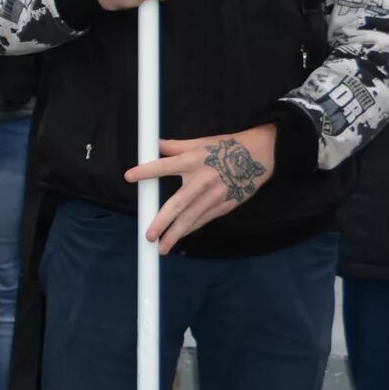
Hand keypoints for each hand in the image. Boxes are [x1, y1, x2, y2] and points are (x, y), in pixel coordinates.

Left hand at [127, 123, 275, 254]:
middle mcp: (202, 180)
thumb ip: (175, 146)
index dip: (146, 171)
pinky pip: (204, 220)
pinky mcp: (225, 205)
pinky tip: (180, 237)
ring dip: (176, 234)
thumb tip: (154, 144)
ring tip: (162, 247)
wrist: (259, 156)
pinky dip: (191, 229)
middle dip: (162, 222)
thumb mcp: (200, 142)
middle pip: (178, 204)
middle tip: (149, 235)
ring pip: (191, 219)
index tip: (129, 176)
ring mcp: (214, 195)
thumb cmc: (226, 147)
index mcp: (193, 160)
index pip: (164, 166)